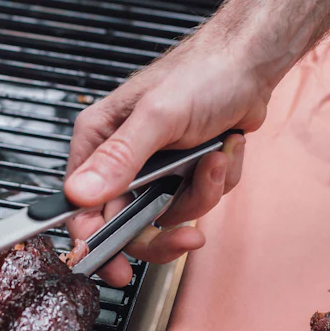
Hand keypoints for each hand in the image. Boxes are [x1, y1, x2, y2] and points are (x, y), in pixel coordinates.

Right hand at [63, 29, 270, 286]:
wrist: (250, 63)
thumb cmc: (201, 73)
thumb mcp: (157, 118)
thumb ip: (119, 159)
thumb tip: (79, 194)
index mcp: (99, 140)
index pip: (81, 205)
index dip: (95, 240)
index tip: (113, 266)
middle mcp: (121, 158)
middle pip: (126, 223)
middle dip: (165, 229)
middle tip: (187, 239)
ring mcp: (154, 168)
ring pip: (169, 214)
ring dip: (201, 192)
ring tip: (215, 159)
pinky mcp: (183, 171)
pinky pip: (197, 200)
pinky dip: (217, 180)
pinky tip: (224, 149)